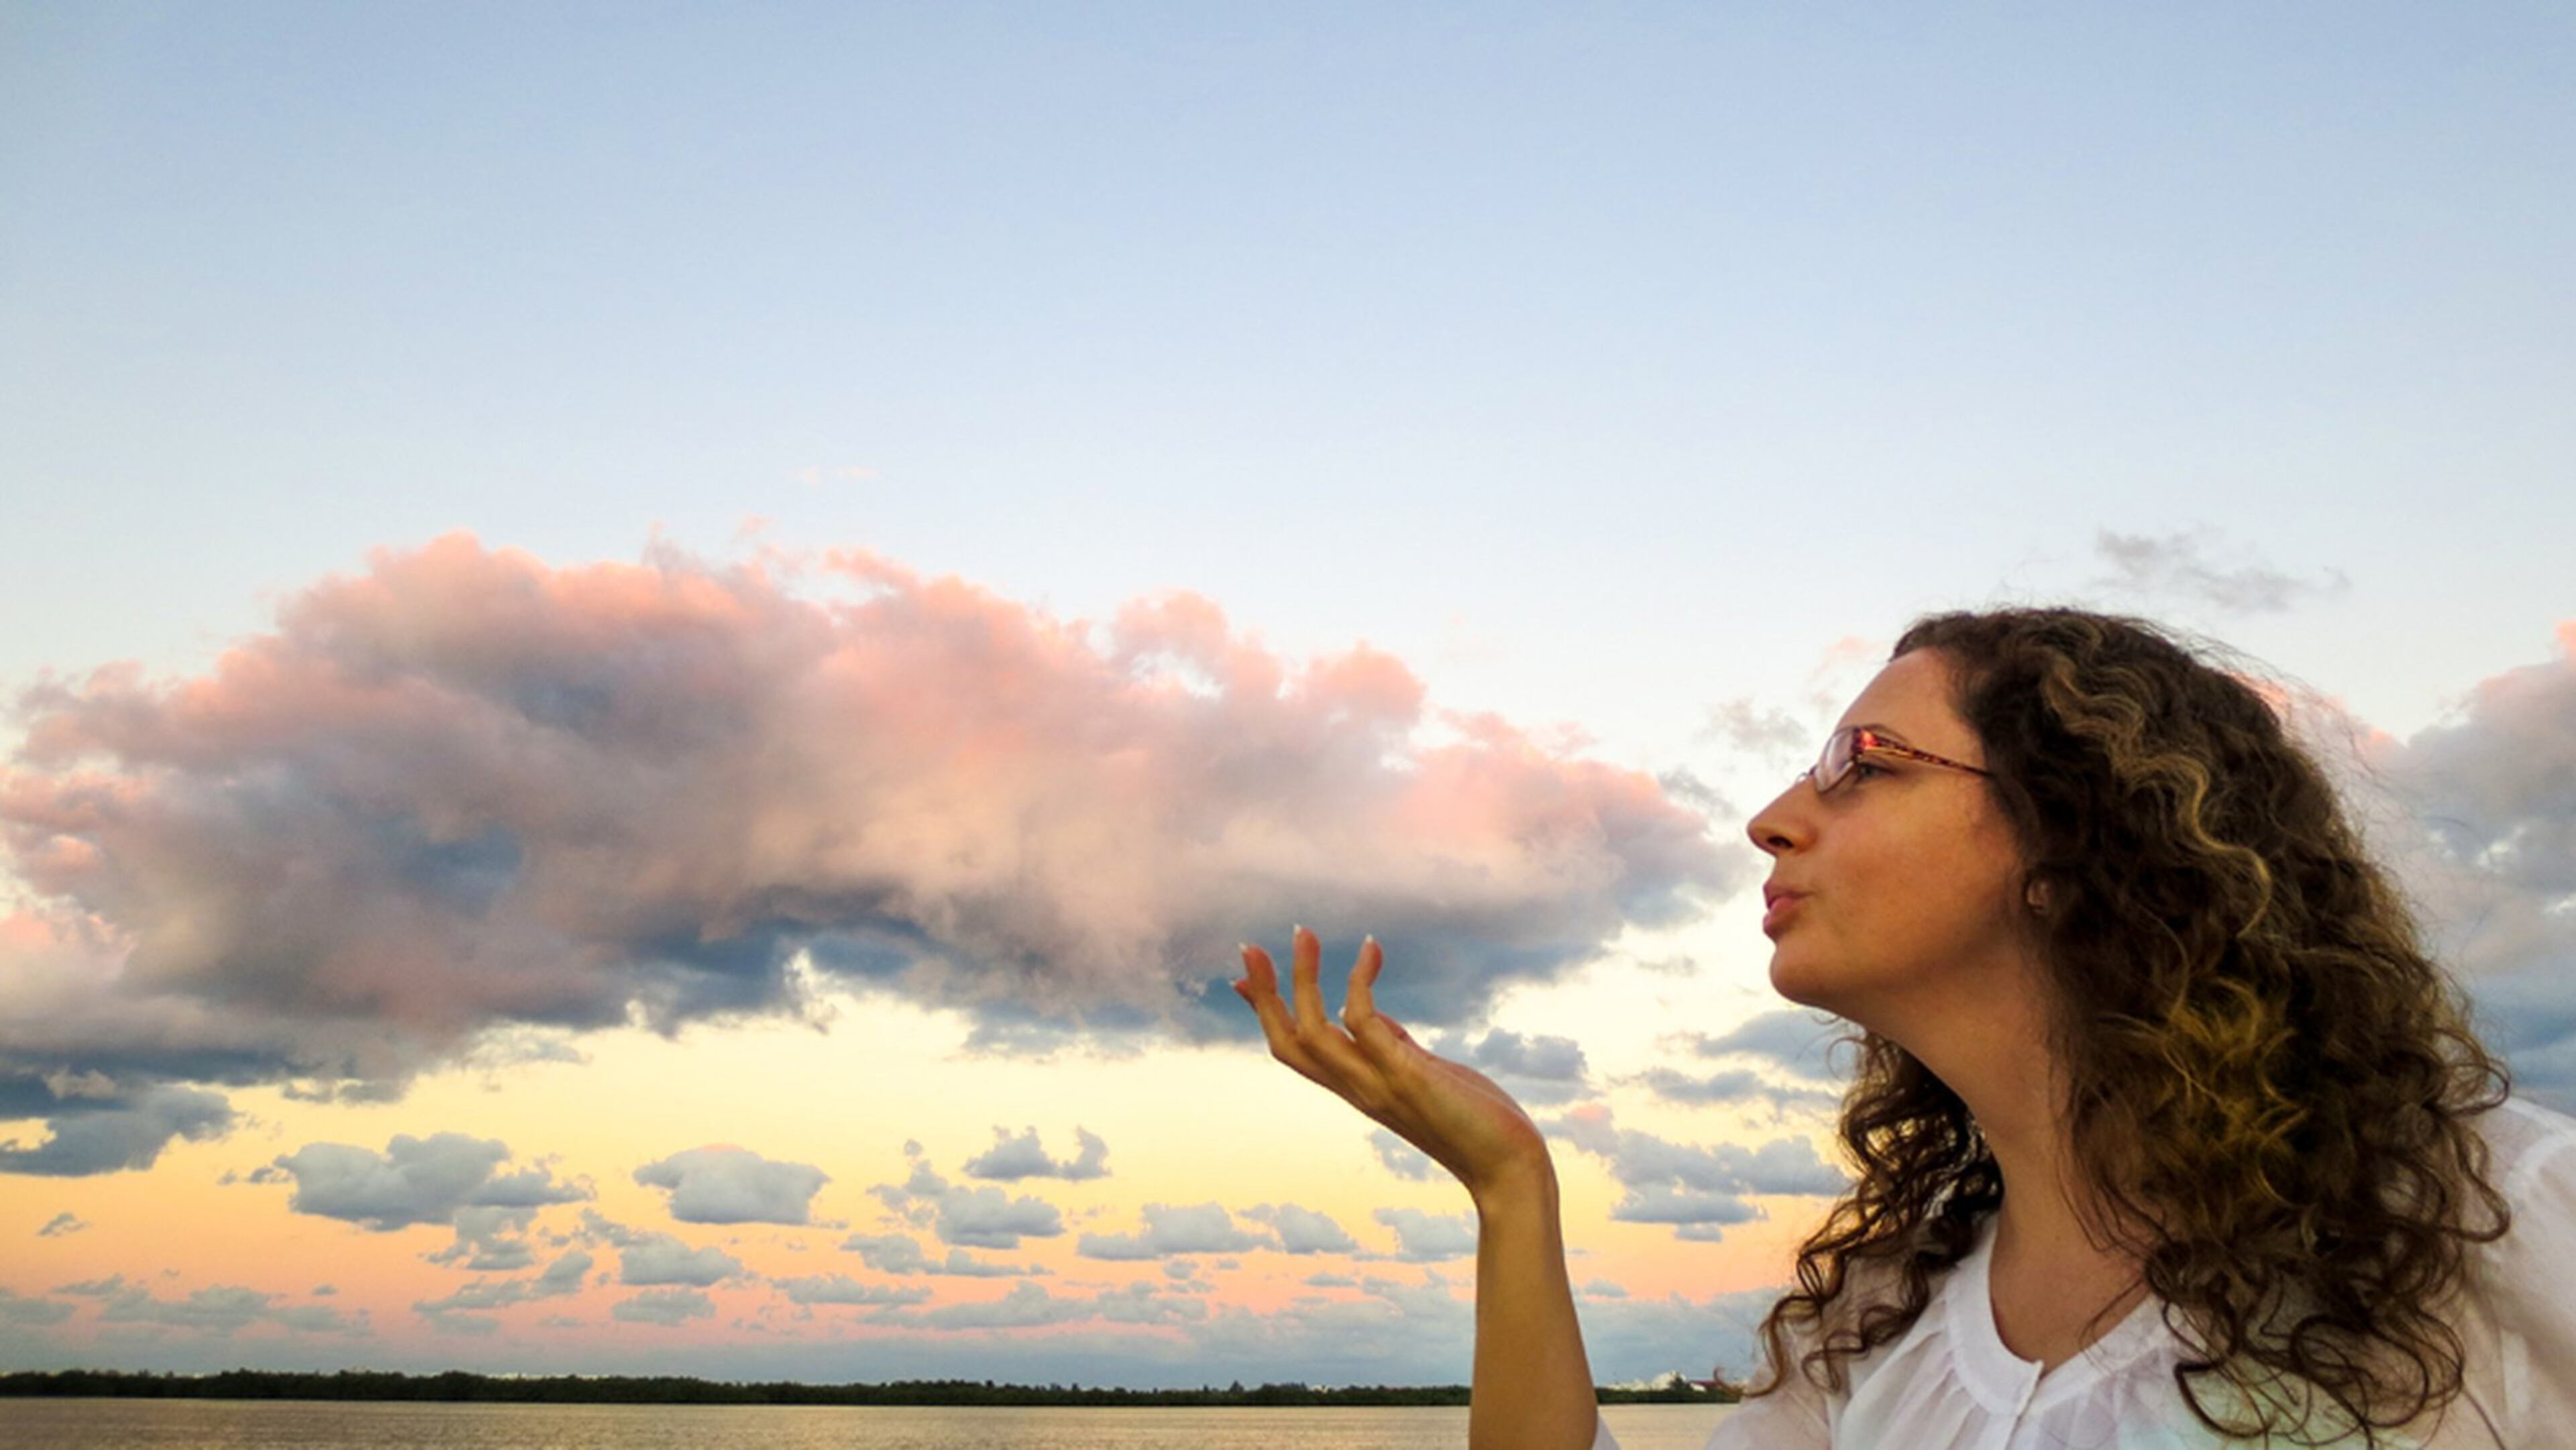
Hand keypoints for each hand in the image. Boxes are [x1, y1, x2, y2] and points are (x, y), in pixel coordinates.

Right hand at [1234, 926, 1552, 1204]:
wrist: (1508, 1167)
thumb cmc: (1475, 1120)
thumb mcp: (1424, 1073)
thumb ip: (1393, 1045)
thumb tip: (1368, 1014)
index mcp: (1359, 1088)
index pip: (1296, 1052)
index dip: (1266, 1014)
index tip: (1242, 979)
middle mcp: (1357, 1089)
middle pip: (1287, 1043)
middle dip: (1265, 995)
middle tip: (1250, 948)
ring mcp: (1376, 1084)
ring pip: (1311, 1032)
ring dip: (1301, 980)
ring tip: (1302, 935)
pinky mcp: (1403, 1076)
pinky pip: (1363, 1021)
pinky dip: (1360, 981)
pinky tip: (1372, 949)